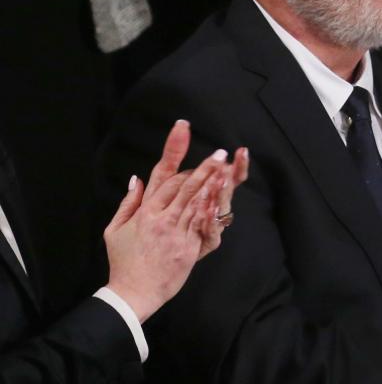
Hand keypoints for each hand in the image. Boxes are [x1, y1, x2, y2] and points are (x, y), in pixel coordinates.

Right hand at [104, 121, 247, 321]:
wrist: (133, 292)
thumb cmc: (124, 261)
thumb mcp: (115, 229)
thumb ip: (128, 202)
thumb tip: (136, 179)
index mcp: (144, 211)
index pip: (162, 174)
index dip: (173, 150)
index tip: (182, 129)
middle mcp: (160, 218)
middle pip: (184, 186)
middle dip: (203, 167)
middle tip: (219, 153)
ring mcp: (174, 232)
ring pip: (196, 202)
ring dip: (211, 184)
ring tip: (225, 168)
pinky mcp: (187, 247)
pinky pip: (201, 224)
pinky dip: (211, 209)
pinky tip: (220, 197)